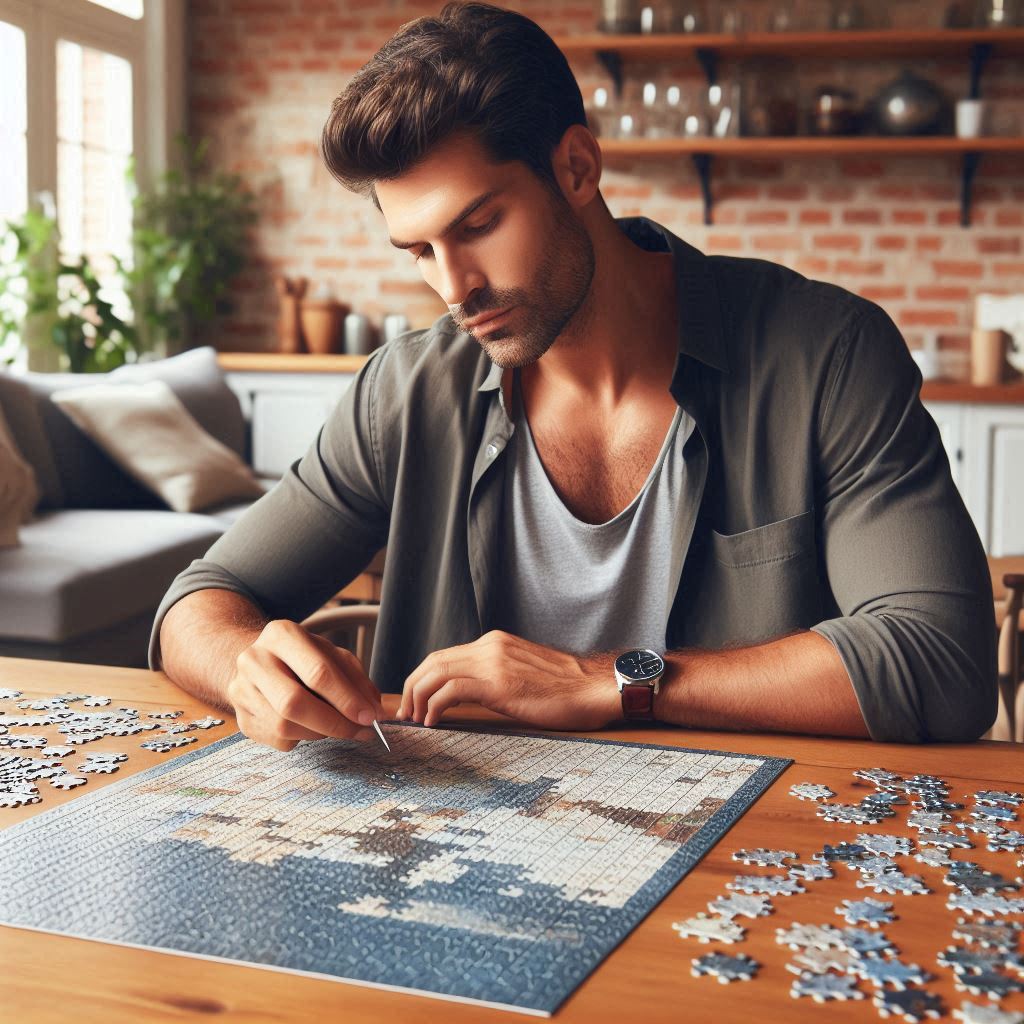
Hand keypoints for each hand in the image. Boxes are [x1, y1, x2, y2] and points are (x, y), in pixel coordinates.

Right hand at [226, 619, 383, 751]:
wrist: (260, 663)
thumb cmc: (303, 658)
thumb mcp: (332, 655)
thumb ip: (356, 680)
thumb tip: (375, 711)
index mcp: (282, 635)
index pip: (317, 671)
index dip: (347, 698)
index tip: (369, 716)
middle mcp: (254, 659)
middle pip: (294, 702)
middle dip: (334, 722)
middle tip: (360, 731)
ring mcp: (242, 690)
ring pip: (284, 726)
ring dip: (321, 733)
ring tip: (338, 726)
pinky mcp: (242, 718)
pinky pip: (278, 739)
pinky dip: (303, 738)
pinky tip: (312, 726)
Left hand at [396, 630, 618, 730]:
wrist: (595, 688)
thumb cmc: (567, 690)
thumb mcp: (524, 674)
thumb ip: (497, 676)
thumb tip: (472, 696)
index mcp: (495, 643)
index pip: (445, 656)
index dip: (422, 678)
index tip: (414, 702)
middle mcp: (490, 646)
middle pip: (433, 661)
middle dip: (412, 687)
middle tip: (406, 714)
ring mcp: (493, 662)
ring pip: (436, 671)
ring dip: (417, 697)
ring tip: (416, 720)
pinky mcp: (498, 683)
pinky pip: (451, 689)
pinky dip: (434, 705)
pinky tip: (434, 722)